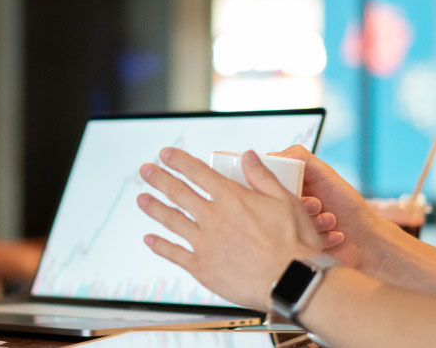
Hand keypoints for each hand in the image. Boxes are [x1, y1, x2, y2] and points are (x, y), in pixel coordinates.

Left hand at [136, 148, 321, 310]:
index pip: (198, 172)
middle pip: (178, 192)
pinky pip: (174, 254)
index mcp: (232, 198)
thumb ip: (263, 177)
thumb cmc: (295, 243)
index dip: (178, 161)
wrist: (292, 283)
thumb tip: (248, 155)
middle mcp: (213, 217)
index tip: (165, 153)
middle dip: (159, 178)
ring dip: (154, 207)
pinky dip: (159, 246)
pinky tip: (149, 239)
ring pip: (171, 220)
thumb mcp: (286, 201)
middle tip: (145, 170)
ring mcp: (205, 243)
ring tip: (141, 199)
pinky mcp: (202, 267)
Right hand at [272, 145, 384, 270]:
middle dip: (302, 205)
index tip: (296, 189)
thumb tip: (273, 154)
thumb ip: (301, 158)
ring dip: (315, 222)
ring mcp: (292, 230)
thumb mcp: (325, 175)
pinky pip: (300, 243)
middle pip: (276, 205)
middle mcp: (287, 209)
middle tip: (318, 204)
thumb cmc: (349, 205)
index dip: (279, 187)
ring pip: (288, 224)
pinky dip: (322, 237)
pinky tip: (334, 235)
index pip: (268, 184)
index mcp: (289, 189)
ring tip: (331, 220)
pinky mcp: (299, 250)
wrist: (368, 240)